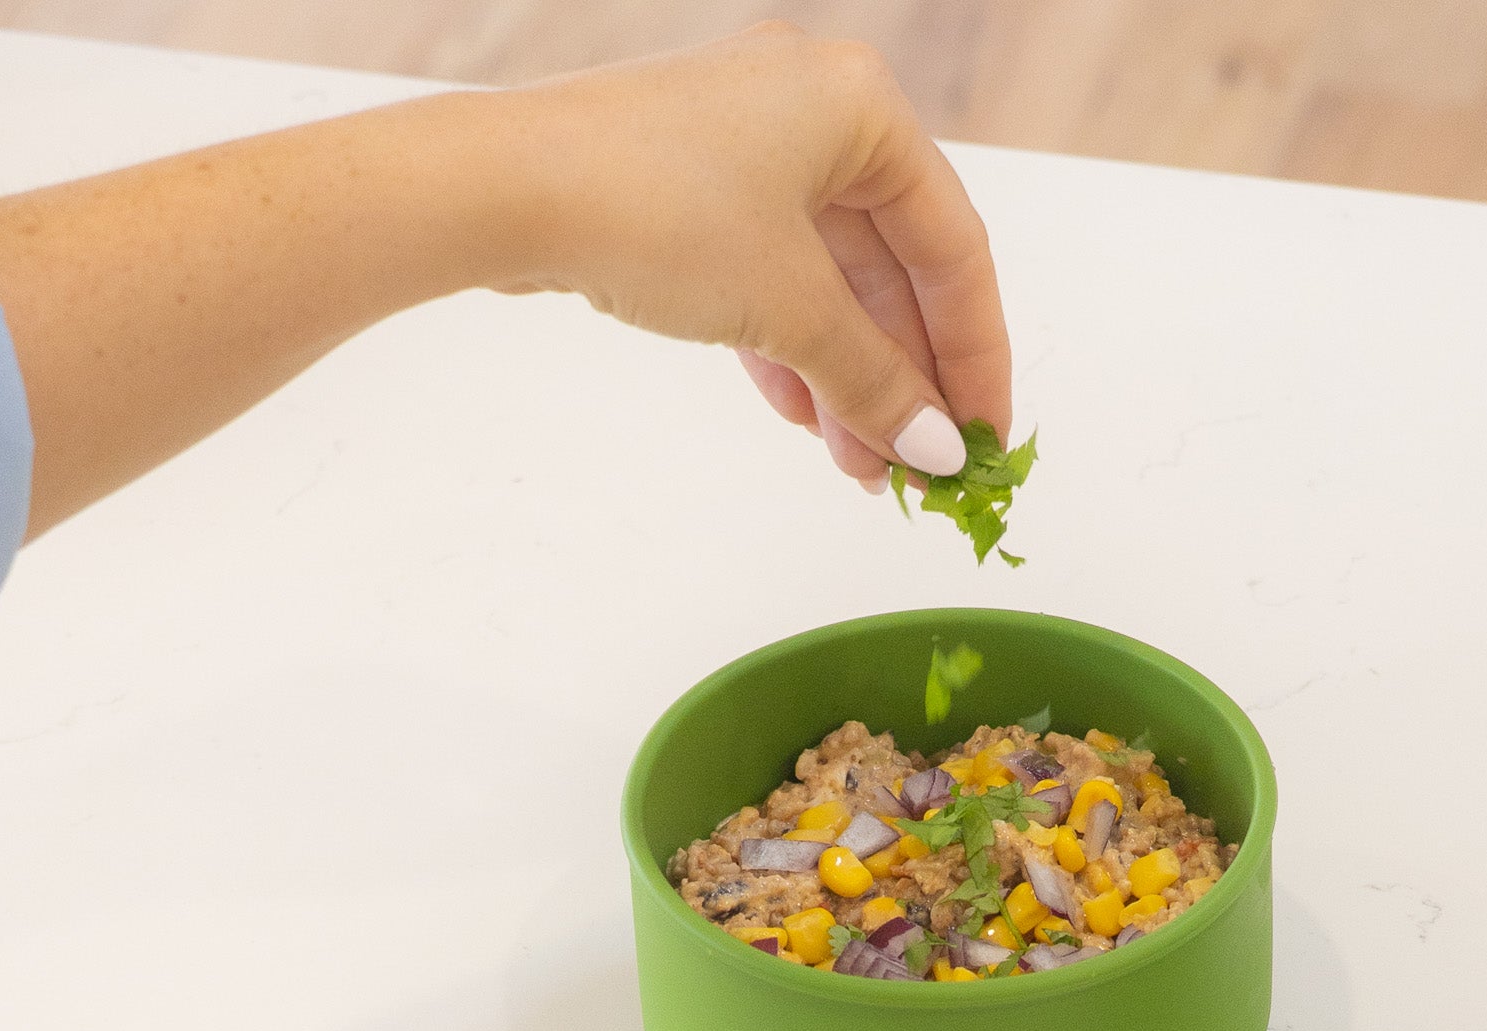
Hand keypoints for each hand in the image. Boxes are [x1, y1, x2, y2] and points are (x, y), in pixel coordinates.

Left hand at [490, 25, 1011, 489]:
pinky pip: (771, 278)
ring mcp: (745, 147)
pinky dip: (793, 350)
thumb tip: (937, 450)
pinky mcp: (691, 189)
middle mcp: (810, 110)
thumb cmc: (654, 212)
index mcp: (860, 106)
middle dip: (905, 379)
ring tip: (863, 467)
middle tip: (921, 467)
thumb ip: (876, 383)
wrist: (501, 190)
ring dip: (850, 380)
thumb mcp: (791, 310)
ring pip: (829, 283)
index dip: (976, 354)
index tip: (985, 437)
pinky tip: (805, 422)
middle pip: (893, 270)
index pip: (954, 248)